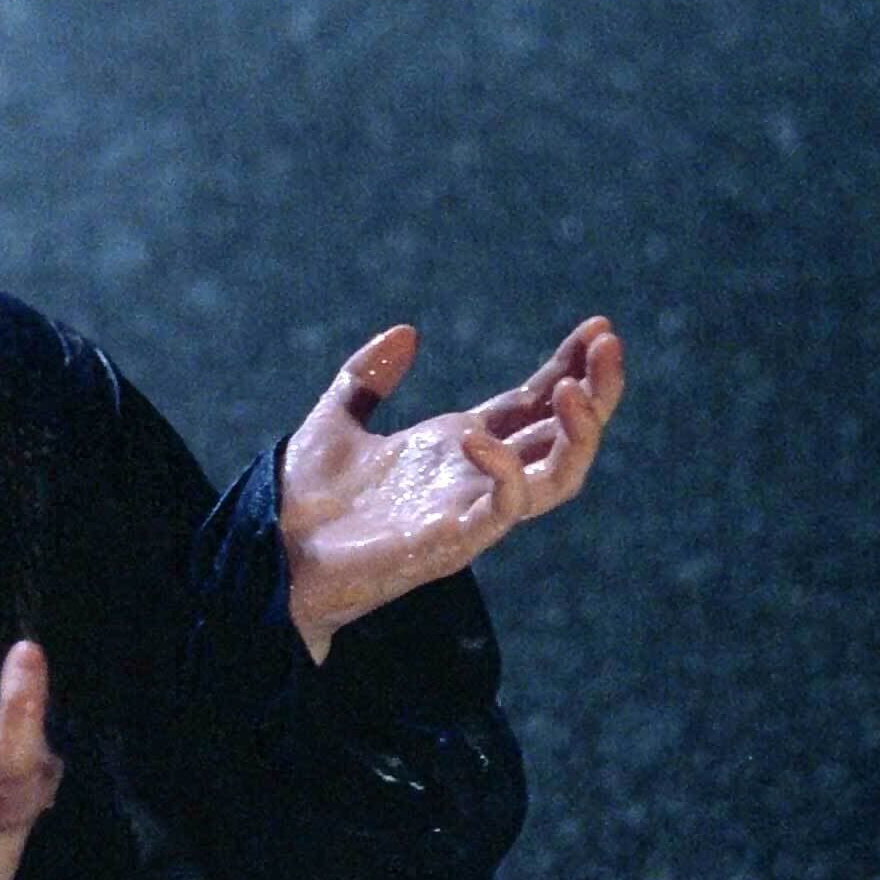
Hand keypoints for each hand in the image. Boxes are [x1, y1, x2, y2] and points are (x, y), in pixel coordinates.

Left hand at [280, 317, 624, 660]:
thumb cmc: (301, 500)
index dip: (566, 366)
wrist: (270, 553)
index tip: (596, 326)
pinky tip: (481, 438)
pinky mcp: (451, 542)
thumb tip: (407, 332)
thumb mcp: (334, 421)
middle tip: (609, 344)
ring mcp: (468, 511)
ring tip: (577, 388)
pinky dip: (505, 472)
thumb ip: (367, 378)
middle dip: (594, 390)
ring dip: (578, 433)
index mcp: (455, 446)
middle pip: (561, 435)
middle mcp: (473, 478)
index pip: (532, 404)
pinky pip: (503, 510)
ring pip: (558, 477)